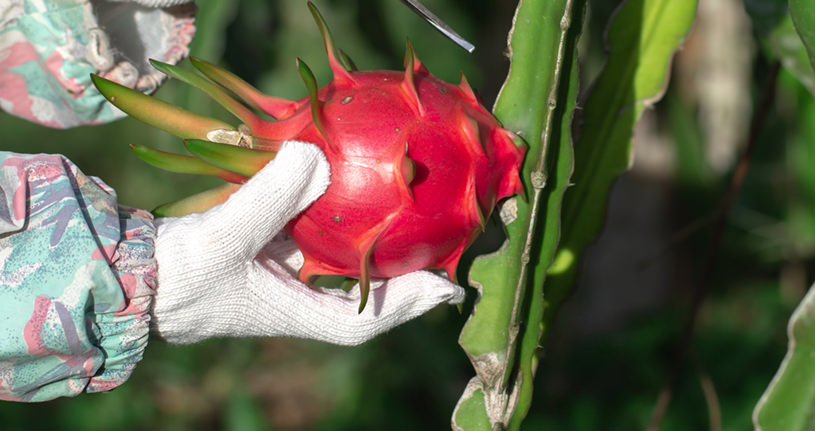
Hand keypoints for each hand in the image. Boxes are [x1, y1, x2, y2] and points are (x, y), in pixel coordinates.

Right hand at [149, 141, 464, 344]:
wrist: (128, 273)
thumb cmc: (176, 272)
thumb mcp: (227, 233)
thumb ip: (273, 196)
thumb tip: (319, 157)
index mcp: (292, 311)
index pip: (363, 319)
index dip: (406, 305)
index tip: (444, 287)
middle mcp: (292, 297)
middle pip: (359, 290)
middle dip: (399, 273)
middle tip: (439, 244)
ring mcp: (277, 275)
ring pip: (335, 259)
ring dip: (367, 239)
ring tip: (404, 210)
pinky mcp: (261, 251)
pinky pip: (307, 234)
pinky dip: (327, 214)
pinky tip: (340, 182)